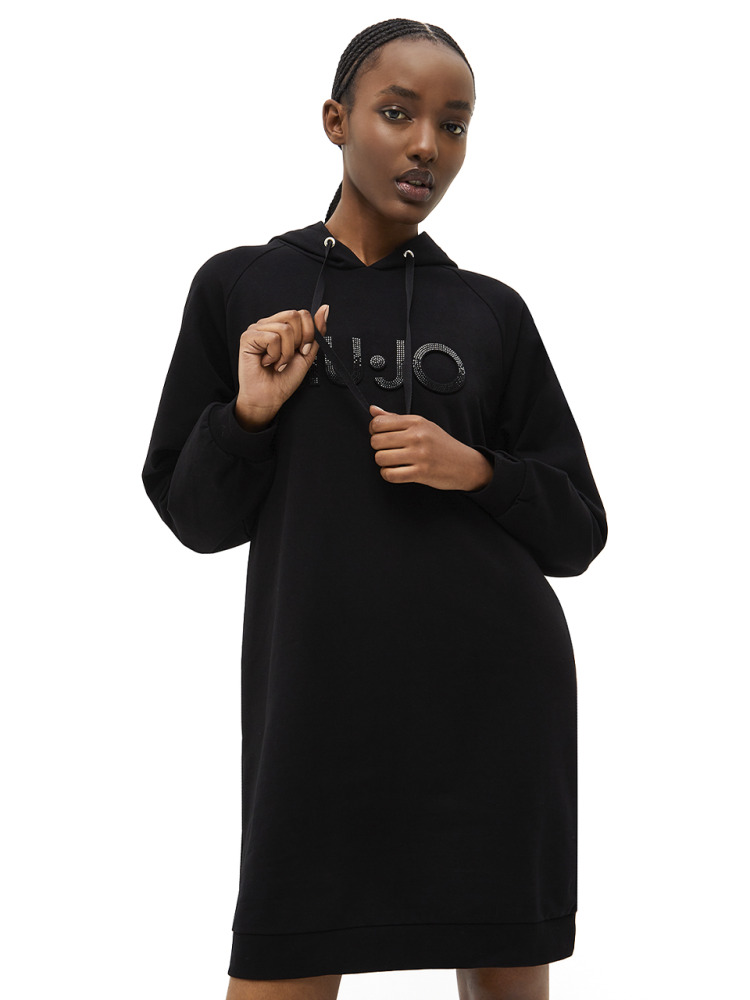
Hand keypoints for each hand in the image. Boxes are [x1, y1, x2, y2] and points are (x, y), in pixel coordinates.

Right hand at [235, 306, 325, 427]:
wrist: (269, 398)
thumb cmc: (284, 379)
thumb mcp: (307, 354)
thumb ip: (315, 332)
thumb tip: (325, 309)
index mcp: (281, 326)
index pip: (302, 313)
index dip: (308, 333)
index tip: (303, 351)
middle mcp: (268, 324)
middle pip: (294, 316)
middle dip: (298, 342)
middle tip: (288, 357)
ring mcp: (257, 329)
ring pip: (284, 329)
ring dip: (286, 353)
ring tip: (278, 363)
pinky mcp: (248, 337)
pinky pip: (272, 338)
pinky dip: (274, 355)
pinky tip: (267, 362)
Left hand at [368, 405, 493, 491]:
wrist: (465, 464)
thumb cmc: (442, 444)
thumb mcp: (422, 425)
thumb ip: (396, 418)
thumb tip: (373, 410)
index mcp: (416, 422)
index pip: (379, 423)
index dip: (374, 431)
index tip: (381, 435)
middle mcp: (417, 436)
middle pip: (376, 441)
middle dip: (378, 448)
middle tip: (388, 450)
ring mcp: (419, 455)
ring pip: (380, 458)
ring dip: (383, 462)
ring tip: (393, 461)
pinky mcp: (421, 472)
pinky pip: (390, 474)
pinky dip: (388, 474)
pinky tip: (396, 471)